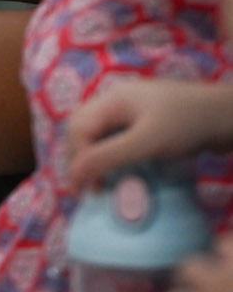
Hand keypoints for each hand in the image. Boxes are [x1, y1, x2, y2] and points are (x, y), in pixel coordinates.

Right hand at [66, 77, 232, 188]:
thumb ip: (109, 156)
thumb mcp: (146, 143)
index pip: (78, 128)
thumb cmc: (186, 125)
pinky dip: (113, 158)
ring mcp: (132, 112)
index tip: (83, 192)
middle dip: (80, 159)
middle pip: (83, 128)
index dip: (74, 160)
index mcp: (112, 99)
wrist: (226, 117)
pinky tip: (121, 174)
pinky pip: (118, 139)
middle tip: (88, 190)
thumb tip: (75, 174)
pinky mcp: (148, 124)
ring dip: (96, 159)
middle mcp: (117, 102)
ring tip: (101, 186)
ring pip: (100, 134)